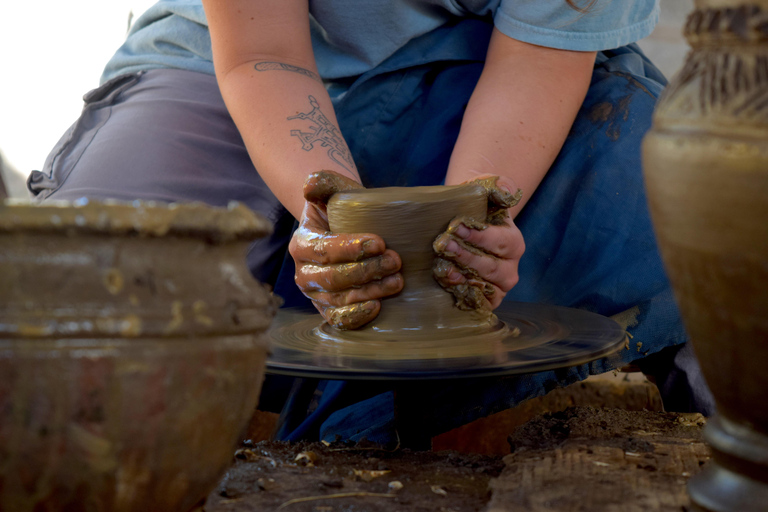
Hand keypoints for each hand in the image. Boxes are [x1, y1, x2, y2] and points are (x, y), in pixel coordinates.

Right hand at [288, 170, 403, 328]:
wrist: (347, 230)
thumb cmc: (343, 210)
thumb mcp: (334, 190)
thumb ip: (323, 182)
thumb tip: (310, 185)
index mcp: (301, 244)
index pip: (323, 249)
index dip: (350, 248)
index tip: (380, 242)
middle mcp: (304, 273)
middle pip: (333, 278)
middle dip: (366, 271)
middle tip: (396, 261)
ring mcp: (316, 295)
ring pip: (339, 299)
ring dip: (370, 292)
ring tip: (397, 281)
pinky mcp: (330, 310)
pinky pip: (338, 319)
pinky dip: (356, 317)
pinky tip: (378, 307)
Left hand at [433, 175, 523, 310]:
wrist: (463, 226)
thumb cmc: (476, 208)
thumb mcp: (487, 190)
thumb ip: (498, 186)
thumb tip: (506, 190)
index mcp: (514, 244)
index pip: (501, 242)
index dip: (480, 236)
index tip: (456, 226)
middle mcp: (509, 269)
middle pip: (491, 268)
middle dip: (466, 257)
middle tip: (443, 244)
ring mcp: (497, 288)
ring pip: (484, 288)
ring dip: (462, 278)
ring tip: (442, 267)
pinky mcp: (483, 301)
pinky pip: (476, 302)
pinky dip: (462, 294)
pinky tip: (446, 283)